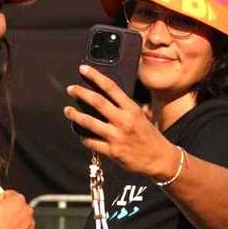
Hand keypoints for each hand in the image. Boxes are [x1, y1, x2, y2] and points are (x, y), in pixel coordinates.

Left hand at [63, 64, 179, 180]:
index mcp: (132, 109)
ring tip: (67, 110)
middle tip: (70, 88)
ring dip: (75, 115)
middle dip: (80, 93)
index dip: (95, 76)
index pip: (111, 87)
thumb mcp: (141, 116)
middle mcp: (123, 120)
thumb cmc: (150, 136)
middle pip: (97, 102)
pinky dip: (83, 137)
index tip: (83, 69)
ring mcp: (117, 136)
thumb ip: (125, 107)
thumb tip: (107, 96)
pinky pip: (91, 142)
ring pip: (89, 122)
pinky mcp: (112, 152)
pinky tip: (81, 135)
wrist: (160, 159)